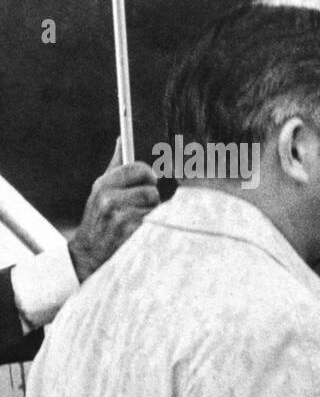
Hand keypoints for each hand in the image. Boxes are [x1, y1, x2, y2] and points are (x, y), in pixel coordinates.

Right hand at [68, 140, 160, 282]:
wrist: (87, 256)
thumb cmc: (100, 220)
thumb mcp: (101, 191)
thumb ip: (115, 167)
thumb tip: (121, 140)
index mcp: (103, 185)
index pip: (139, 168)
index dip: (148, 176)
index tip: (149, 182)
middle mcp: (108, 199)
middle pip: (152, 191)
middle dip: (150, 201)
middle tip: (137, 211)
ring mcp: (119, 217)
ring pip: (156, 209)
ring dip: (152, 218)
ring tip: (135, 225)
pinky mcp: (130, 234)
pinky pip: (156, 225)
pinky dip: (152, 230)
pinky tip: (137, 236)